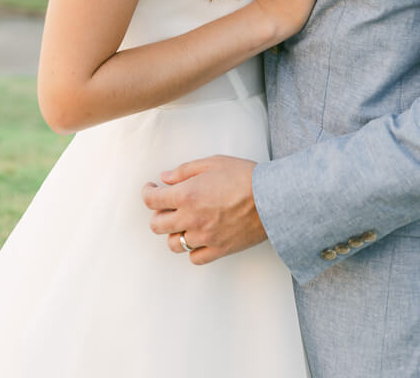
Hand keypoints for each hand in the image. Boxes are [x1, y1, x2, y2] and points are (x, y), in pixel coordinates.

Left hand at [142, 155, 264, 263]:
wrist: (272, 198)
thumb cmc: (244, 176)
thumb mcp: (212, 162)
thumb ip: (184, 171)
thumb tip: (164, 178)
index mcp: (187, 195)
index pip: (152, 201)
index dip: (147, 193)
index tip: (151, 188)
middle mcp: (191, 219)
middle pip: (157, 225)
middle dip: (157, 213)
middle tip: (166, 205)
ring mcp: (204, 237)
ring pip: (173, 244)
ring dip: (173, 232)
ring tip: (183, 221)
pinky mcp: (218, 249)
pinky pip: (195, 257)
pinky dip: (192, 249)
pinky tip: (198, 236)